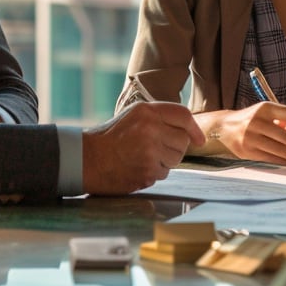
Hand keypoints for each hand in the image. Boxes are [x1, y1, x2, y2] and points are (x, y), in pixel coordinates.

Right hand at [82, 101, 204, 194]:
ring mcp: (149, 151)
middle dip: (174, 147)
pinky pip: (164, 173)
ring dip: (165, 161)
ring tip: (143, 157)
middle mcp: (150, 129)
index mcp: (146, 111)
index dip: (194, 129)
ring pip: (176, 159)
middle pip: (182, 141)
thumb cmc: (110, 137)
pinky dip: (154, 173)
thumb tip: (189, 130)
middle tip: (155, 149)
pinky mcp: (147, 172)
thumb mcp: (133, 116)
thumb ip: (159, 118)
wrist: (86, 159)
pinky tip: (137, 167)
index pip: (182, 116)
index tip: (199, 140)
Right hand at [209, 102, 285, 165]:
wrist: (224, 128)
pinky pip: (271, 158)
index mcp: (265, 107)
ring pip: (281, 150)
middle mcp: (257, 121)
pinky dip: (285, 163)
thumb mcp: (265, 113)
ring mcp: (251, 137)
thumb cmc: (251, 120)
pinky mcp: (248, 151)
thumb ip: (283, 120)